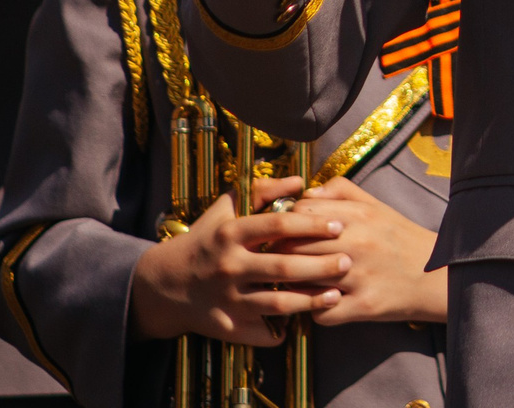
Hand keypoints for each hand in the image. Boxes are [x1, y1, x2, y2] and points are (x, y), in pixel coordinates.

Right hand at [129, 176, 347, 343]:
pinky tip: (305, 320)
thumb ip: (262, 191)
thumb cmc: (206, 240)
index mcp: (231, 234)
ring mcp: (228, 299)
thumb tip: (300, 182)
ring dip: (311, 301)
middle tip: (348, 262)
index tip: (338, 227)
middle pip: (283, 267)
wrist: (166, 285)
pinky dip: (285, 329)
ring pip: (278, 303)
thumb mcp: (226, 210)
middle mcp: (228, 267)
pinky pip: (263, 332)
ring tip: (336, 294)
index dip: (311, 225)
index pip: (278, 226)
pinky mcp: (228, 326)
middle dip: (320, 265)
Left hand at [288, 176, 447, 324]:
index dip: (288, 222)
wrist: (438, 276)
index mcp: (360, 216)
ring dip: (292, 282)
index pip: (301, 213)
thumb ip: (341, 192)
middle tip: (281, 258)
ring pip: (302, 279)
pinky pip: (321, 312)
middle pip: (294, 246)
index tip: (288, 231)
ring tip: (295, 280)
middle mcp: (358, 244)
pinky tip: (319, 302)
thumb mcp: (377, 207)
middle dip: (281, 252)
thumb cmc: (401, 240)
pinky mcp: (364, 306)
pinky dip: (314, 309)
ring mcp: (360, 277)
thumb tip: (307, 192)